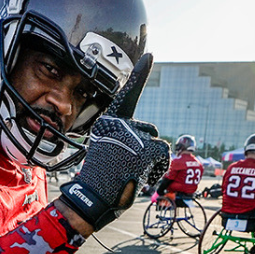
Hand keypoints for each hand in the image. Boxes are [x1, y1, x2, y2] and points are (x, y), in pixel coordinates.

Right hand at [56, 53, 168, 229]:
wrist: (91, 199)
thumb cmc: (100, 179)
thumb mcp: (109, 151)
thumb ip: (125, 139)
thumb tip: (151, 142)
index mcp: (108, 122)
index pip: (127, 95)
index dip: (140, 74)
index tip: (150, 54)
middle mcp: (118, 124)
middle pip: (150, 130)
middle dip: (147, 150)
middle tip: (127, 167)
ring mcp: (130, 135)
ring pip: (158, 144)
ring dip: (152, 162)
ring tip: (132, 173)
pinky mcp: (142, 149)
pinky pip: (163, 155)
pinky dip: (158, 168)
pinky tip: (141, 176)